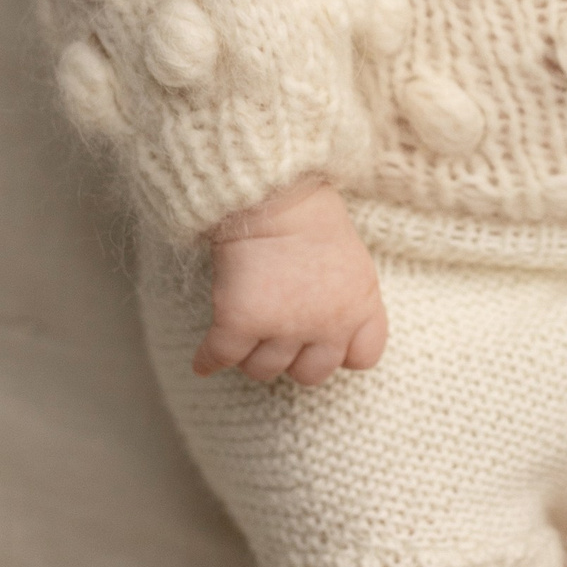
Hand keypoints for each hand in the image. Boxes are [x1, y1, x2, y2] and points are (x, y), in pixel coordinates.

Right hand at [195, 177, 388, 385]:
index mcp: (359, 307)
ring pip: (264, 370)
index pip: (363, 358)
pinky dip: (209, 361)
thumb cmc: (311, 219)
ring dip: (251, 355)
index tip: (322, 343)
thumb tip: (337, 336)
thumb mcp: (354, 263)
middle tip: (276, 335)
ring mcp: (284, 326)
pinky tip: (203, 361)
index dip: (341, 353)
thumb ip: (350, 302)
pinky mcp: (242, 321)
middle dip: (294, 359)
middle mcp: (327, 324)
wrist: (275, 192)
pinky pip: (221, 357)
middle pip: (310, 374)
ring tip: (243, 333)